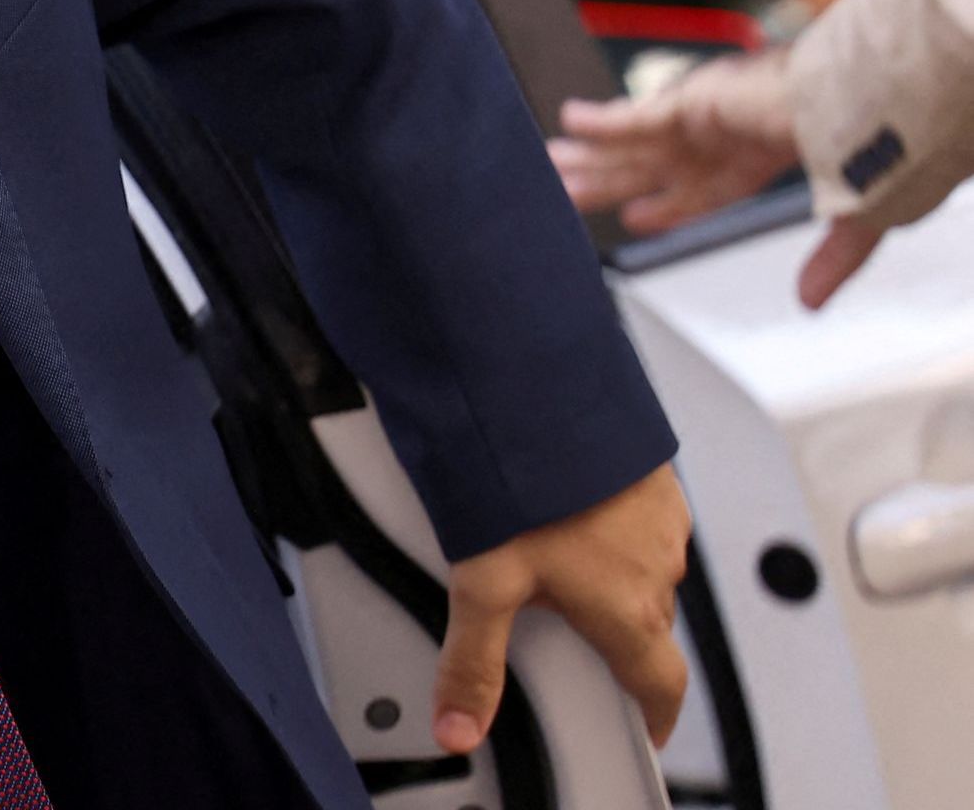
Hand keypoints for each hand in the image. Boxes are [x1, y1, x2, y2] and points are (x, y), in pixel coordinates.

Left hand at [431, 464, 690, 755]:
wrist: (540, 394)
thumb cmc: (523, 481)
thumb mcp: (485, 583)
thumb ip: (474, 662)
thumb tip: (459, 724)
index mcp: (628, 608)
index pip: (660, 684)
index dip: (657, 714)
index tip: (652, 726)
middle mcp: (658, 567)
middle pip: (647, 627)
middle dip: (617, 638)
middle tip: (576, 635)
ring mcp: (661, 519)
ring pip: (646, 570)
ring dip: (615, 578)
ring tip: (561, 562)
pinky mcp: (653, 477)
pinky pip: (642, 522)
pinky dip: (615, 530)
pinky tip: (572, 508)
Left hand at [553, 53, 884, 305]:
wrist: (883, 108)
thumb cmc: (881, 147)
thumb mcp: (858, 217)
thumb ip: (832, 260)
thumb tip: (810, 304)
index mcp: (765, 154)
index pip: (706, 188)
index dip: (669, 204)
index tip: (638, 218)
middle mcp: (731, 131)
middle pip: (656, 163)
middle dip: (613, 178)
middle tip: (566, 189)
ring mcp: (714, 113)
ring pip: (637, 142)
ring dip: (595, 156)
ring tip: (552, 164)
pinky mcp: (701, 100)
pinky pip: (640, 115)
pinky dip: (605, 121)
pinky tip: (570, 122)